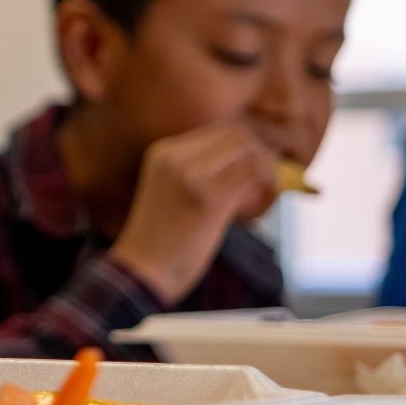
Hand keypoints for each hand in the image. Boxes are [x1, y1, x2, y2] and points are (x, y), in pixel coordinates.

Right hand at [109, 123, 274, 303]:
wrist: (140, 273)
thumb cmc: (160, 240)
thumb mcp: (173, 192)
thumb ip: (201, 172)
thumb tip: (251, 161)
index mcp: (164, 152)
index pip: (221, 131)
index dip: (248, 150)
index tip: (256, 175)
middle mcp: (176, 156)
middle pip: (239, 136)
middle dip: (262, 159)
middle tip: (265, 188)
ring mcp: (191, 176)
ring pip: (250, 156)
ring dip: (266, 179)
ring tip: (257, 206)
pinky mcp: (209, 199)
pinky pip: (254, 182)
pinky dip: (263, 197)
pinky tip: (252, 218)